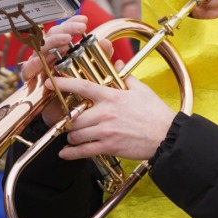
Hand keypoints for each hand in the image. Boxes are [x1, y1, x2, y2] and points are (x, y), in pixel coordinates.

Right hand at [18, 16, 106, 126]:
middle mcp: (49, 55)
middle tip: (79, 28)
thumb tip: (107, 43)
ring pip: (40, 48)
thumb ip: (99, 59)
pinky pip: (27, 69)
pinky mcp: (30, 80)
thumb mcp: (92, 75)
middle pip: (52, 35)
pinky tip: (41, 61)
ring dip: (52, 42)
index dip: (72, 23)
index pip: (64, 31)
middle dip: (65, 29)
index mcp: (62, 51)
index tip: (84, 19)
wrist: (67, 118)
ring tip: (66, 40)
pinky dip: (33, 64)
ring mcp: (38, 66)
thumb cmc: (78, 94)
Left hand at [48, 73, 173, 161]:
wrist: (166, 135)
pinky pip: (84, 151)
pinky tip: (65, 153)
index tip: (52, 82)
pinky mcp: (109, 146)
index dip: (64, 83)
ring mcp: (105, 131)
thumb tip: (118, 64)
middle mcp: (105, 113)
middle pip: (74, 116)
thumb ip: (125, 77)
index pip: (82, 86)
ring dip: (72, 136)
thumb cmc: (155, 113)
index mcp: (112, 96)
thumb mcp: (141, 90)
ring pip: (76, 134)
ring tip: (74, 136)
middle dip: (69, 120)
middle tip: (69, 121)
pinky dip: (71, 153)